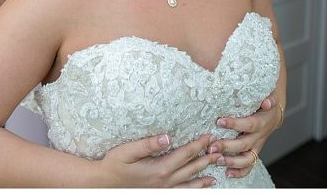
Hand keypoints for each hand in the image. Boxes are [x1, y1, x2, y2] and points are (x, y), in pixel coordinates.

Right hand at [99, 133, 220, 187]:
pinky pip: (184, 190)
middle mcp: (165, 181)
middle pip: (191, 167)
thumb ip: (148, 144)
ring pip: (191, 181)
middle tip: (219, 147)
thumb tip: (168, 137)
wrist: (106, 182)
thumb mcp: (128, 151)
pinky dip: (196, 188)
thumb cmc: (115, 164)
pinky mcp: (161, 191)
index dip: (198, 145)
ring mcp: (165, 188)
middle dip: (206, 156)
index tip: (209, 136)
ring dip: (205, 173)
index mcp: (160, 169)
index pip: (184, 154)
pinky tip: (204, 185)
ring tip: (217, 166)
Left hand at [208, 93, 281, 178]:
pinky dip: (239, 172)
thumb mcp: (269, 97)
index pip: (249, 124)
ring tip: (216, 160)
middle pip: (244, 145)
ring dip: (231, 162)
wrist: (271, 116)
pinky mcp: (252, 153)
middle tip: (212, 146)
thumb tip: (267, 102)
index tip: (219, 121)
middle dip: (227, 146)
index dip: (235, 124)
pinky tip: (227, 173)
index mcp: (261, 122)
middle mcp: (259, 137)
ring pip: (246, 159)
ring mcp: (255, 147)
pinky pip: (248, 166)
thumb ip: (269, 98)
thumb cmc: (263, 104)